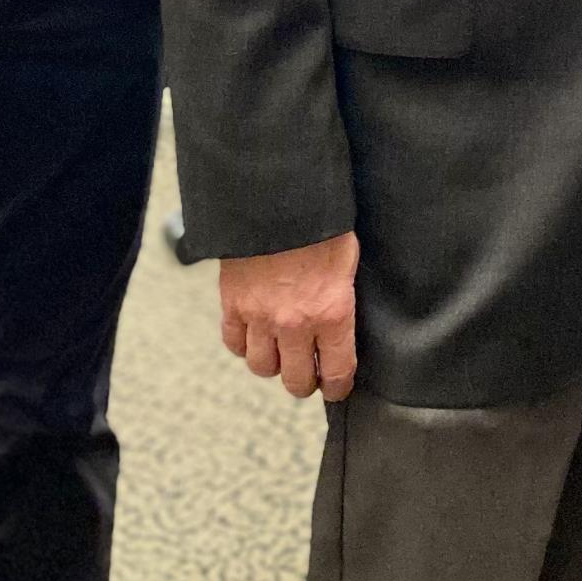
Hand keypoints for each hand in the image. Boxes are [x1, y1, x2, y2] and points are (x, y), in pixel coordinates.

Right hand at [218, 232, 359, 398]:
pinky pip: (234, 343)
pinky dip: (244, 343)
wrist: (276, 194)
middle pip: (296, 381)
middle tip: (309, 371)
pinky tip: (255, 332)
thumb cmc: (321, 222)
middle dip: (305, 381)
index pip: (337, 374)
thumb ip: (342, 298)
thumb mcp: (348, 260)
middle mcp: (295, 323)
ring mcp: (260, 316)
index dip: (338, 386)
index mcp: (332, 312)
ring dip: (273, 363)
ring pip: (262, 367)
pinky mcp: (233, 303)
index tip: (336, 385)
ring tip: (281, 349)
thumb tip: (340, 325)